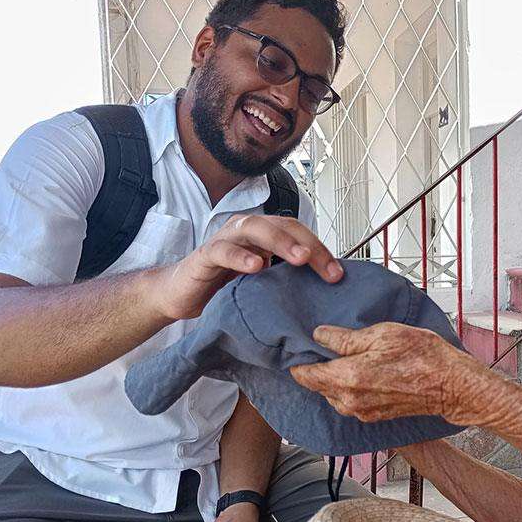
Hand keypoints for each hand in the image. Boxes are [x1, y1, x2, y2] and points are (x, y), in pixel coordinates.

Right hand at [151, 215, 342, 320]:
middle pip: (284, 226)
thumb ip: (287, 278)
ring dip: (281, 242)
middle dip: (308, 246)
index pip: (299, 233)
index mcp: (265, 234)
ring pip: (256, 229)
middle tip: (327, 269)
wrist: (182, 294)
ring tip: (299, 259)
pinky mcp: (205, 255)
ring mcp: (226, 239)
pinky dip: (240, 256)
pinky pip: (223, 250)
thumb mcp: (263, 282)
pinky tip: (256, 266)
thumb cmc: (225, 286)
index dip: (320, 250)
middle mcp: (247, 230)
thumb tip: (324, 288)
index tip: (338, 274)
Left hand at [290, 322, 483, 424]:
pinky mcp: (373, 416)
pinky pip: (348, 401)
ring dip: (333, 378)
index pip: (304, 374)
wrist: (451, 385)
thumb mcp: (382, 334)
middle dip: (316, 366)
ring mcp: (361, 412)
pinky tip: (361, 371)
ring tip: (346, 356)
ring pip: (332, 394)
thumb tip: (319, 335)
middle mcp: (350, 401)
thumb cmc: (422, 356)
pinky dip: (347, 387)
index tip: (299, 344)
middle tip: (324, 345)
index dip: (298, 358)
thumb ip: (345, 338)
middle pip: (316, 385)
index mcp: (348, 378)